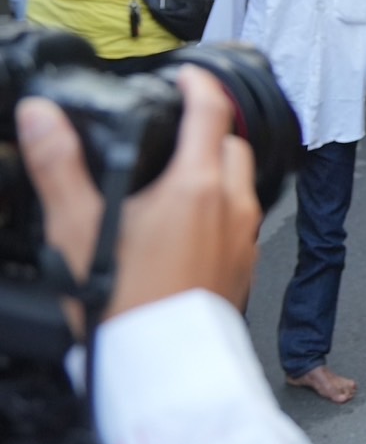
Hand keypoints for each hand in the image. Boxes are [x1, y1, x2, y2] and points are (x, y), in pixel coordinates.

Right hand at [18, 67, 260, 335]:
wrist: (158, 368)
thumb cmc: (123, 302)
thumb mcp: (77, 226)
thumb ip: (60, 165)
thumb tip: (43, 116)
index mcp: (198, 185)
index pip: (210, 111)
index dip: (198, 83)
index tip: (185, 75)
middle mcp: (232, 205)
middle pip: (232, 144)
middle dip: (210, 129)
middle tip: (179, 129)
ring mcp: (244, 237)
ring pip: (242, 183)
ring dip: (217, 169)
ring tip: (176, 178)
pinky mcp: (245, 266)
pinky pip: (240, 221)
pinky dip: (220, 208)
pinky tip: (187, 225)